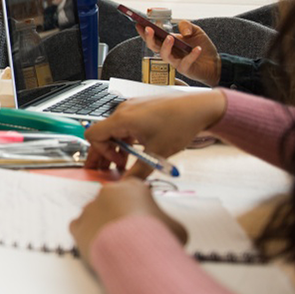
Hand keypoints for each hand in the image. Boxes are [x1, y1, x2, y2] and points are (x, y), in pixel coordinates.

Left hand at [70, 178, 187, 266]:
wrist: (135, 253)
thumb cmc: (158, 237)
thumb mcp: (176, 227)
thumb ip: (167, 222)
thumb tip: (167, 229)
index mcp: (133, 187)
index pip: (134, 190)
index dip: (139, 206)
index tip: (144, 220)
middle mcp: (108, 192)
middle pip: (113, 202)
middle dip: (120, 217)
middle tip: (131, 236)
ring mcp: (90, 207)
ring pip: (96, 215)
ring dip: (104, 226)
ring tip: (117, 246)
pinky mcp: (77, 225)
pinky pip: (81, 228)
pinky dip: (89, 236)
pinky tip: (101, 246)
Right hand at [83, 91, 226, 173]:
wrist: (201, 108)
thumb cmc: (181, 123)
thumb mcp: (157, 153)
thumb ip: (138, 172)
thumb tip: (127, 185)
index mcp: (122, 119)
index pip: (93, 136)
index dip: (100, 153)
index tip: (117, 164)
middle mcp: (124, 110)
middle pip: (102, 134)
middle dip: (104, 153)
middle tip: (106, 169)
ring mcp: (132, 108)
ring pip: (114, 130)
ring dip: (116, 147)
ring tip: (126, 161)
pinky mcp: (141, 108)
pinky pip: (125, 124)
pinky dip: (126, 138)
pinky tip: (137, 149)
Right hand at [138, 20, 220, 86]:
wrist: (214, 63)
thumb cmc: (203, 47)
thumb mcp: (196, 31)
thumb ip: (187, 25)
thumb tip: (182, 30)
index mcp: (169, 43)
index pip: (154, 37)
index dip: (145, 32)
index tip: (139, 24)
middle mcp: (170, 52)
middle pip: (154, 47)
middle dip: (149, 38)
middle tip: (149, 29)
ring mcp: (176, 61)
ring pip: (165, 56)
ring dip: (166, 46)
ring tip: (170, 38)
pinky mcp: (185, 69)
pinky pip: (186, 62)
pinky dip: (192, 55)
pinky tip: (197, 49)